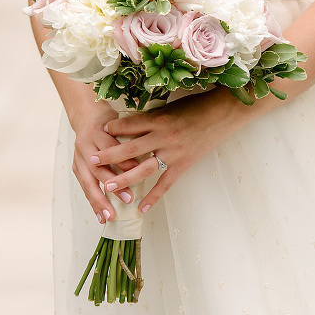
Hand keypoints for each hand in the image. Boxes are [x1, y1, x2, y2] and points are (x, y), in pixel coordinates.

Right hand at [70, 106, 141, 223]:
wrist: (86, 116)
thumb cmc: (109, 121)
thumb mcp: (121, 123)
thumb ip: (129, 137)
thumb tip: (146, 157)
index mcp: (97, 132)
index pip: (111, 147)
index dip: (124, 160)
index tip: (138, 170)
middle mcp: (85, 145)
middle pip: (97, 168)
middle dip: (112, 186)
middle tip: (128, 199)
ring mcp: (78, 157)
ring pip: (88, 181)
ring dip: (99, 200)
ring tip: (109, 215)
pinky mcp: (75, 166)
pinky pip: (84, 187)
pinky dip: (93, 202)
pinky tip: (100, 215)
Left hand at [90, 89, 246, 213]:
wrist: (223, 114)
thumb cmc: (197, 106)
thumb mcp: (171, 107)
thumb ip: (152, 117)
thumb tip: (132, 124)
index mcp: (159, 119)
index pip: (130, 124)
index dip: (114, 128)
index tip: (101, 131)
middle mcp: (164, 137)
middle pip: (130, 149)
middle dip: (109, 156)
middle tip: (91, 161)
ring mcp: (173, 153)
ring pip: (144, 169)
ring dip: (124, 178)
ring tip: (108, 186)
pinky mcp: (183, 165)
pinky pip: (165, 184)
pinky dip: (153, 197)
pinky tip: (141, 208)